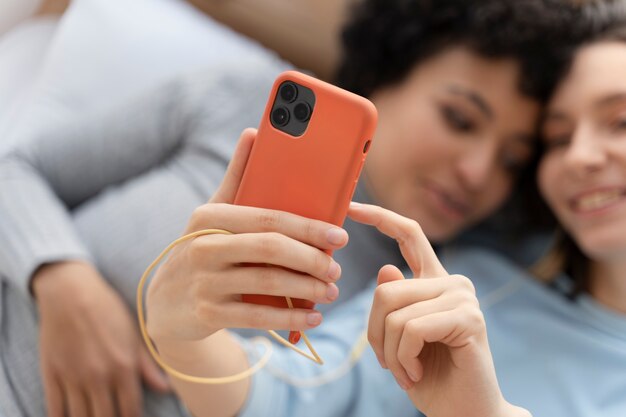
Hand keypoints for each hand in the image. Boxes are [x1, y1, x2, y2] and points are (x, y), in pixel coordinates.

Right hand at [33, 261, 169, 416]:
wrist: (70, 291)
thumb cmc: (107, 309)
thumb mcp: (134, 334)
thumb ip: (148, 365)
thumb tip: (167, 388)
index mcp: (124, 367)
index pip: (131, 411)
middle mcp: (99, 377)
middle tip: (114, 415)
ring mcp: (73, 378)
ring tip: (95, 414)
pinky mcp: (52, 375)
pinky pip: (55, 410)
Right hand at [146, 129, 348, 343]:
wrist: (165, 303)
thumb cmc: (200, 249)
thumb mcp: (212, 214)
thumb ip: (237, 176)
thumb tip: (253, 132)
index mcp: (210, 217)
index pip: (268, 218)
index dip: (308, 227)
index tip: (340, 235)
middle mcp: (203, 247)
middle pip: (270, 249)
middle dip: (311, 259)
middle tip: (336, 268)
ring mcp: (204, 282)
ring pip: (267, 283)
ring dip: (306, 289)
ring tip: (331, 290)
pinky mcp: (207, 314)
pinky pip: (257, 317)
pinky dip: (290, 318)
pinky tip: (313, 317)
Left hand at [348, 203, 529, 416]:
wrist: (464, 415)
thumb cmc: (430, 378)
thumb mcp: (397, 340)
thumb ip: (393, 304)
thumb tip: (386, 269)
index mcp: (433, 282)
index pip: (408, 235)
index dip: (380, 217)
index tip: (352, 206)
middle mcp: (451, 282)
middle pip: (385, 289)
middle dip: (375, 334)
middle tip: (388, 364)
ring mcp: (463, 297)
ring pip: (394, 311)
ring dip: (389, 353)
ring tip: (405, 373)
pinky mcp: (469, 318)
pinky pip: (410, 329)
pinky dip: (403, 359)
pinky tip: (416, 374)